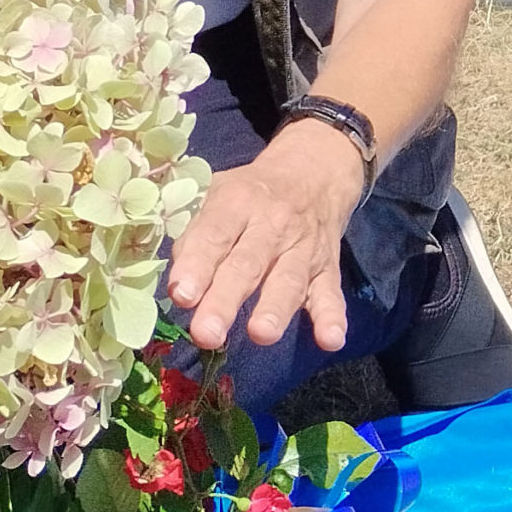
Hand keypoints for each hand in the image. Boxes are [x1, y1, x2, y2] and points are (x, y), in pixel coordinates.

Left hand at [167, 121, 365, 354]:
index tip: (181, 295)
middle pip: (247, 264)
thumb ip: (195, 235)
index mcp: (237, 201)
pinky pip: (331, 294)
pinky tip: (330, 339)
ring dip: (275, 309)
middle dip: (226, 299)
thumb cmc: (250, 192)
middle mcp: (272, 224)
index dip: (197, 264)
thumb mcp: (217, 194)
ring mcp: (303, 248)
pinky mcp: (328, 268)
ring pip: (288, 280)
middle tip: (207, 333)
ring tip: (261, 335)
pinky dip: (332, 317)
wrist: (314, 171)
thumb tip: (179, 283)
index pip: (214, 234)